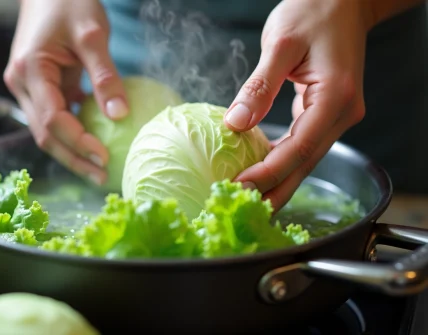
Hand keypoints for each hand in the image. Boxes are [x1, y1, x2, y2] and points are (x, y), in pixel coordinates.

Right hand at [4, 0, 128, 184]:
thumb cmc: (69, 1)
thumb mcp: (93, 34)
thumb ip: (105, 75)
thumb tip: (120, 115)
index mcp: (30, 71)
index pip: (53, 119)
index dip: (78, 143)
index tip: (104, 159)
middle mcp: (22, 84)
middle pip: (46, 135)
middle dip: (74, 159)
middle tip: (102, 177)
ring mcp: (28, 88)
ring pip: (48, 131)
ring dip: (73, 152)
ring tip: (99, 169)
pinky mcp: (40, 88)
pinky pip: (55, 118)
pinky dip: (74, 134)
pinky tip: (95, 144)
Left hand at [224, 0, 369, 211]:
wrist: (343, 1)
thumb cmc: (313, 12)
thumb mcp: (280, 43)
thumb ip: (260, 86)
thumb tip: (236, 123)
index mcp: (334, 98)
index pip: (298, 148)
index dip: (268, 173)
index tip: (239, 188)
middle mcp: (341, 114)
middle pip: (305, 164)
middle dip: (274, 190)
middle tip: (243, 211)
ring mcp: (336, 116)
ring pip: (304, 160)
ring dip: (278, 181)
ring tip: (249, 201)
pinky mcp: (325, 114)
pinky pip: (303, 146)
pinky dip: (282, 162)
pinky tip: (262, 173)